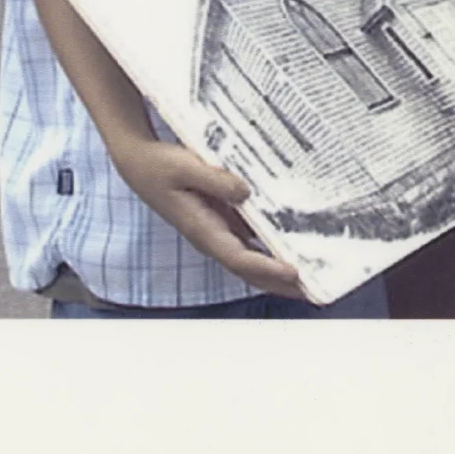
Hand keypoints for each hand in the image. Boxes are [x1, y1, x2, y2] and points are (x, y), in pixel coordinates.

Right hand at [107, 136, 305, 298]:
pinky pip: (249, 242)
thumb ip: (215, 180)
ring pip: (251, 260)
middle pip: (250, 270)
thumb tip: (245, 192)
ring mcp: (216, 231)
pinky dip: (269, 249)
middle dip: (280, 284)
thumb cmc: (159, 166)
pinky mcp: (220, 220)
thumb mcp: (185, 165)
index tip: (294, 274)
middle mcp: (211, 236)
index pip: (240, 258)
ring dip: (278, 272)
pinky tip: (289, 245)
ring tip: (311, 277)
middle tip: (315, 290)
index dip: (267, 268)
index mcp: (202, 229)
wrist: (139, 163)